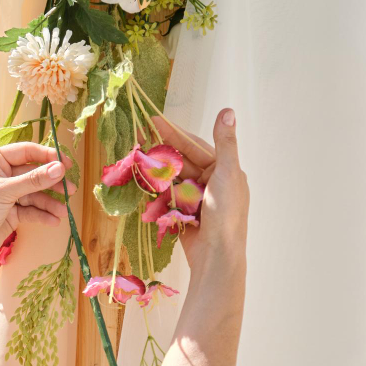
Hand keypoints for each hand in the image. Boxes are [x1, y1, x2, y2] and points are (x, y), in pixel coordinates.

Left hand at [0, 142, 75, 276]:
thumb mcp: (4, 192)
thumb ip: (33, 180)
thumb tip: (60, 168)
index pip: (26, 151)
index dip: (47, 156)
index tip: (67, 164)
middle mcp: (1, 173)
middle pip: (33, 173)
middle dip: (51, 182)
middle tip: (70, 189)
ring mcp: (6, 193)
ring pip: (34, 193)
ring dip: (49, 202)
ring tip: (63, 210)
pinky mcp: (11, 212)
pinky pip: (31, 209)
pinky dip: (42, 214)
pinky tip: (54, 220)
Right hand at [146, 108, 249, 275]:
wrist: (216, 255)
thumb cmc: (226, 214)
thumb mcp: (226, 173)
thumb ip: (225, 142)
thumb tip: (228, 110)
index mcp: (224, 170)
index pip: (195, 146)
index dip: (174, 133)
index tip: (152, 122)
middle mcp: (211, 183)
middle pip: (181, 161)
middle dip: (161, 151)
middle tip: (137, 138)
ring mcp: (196, 199)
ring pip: (172, 178)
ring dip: (156, 170)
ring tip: (137, 160)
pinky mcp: (184, 214)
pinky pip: (167, 197)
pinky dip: (157, 191)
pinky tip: (144, 183)